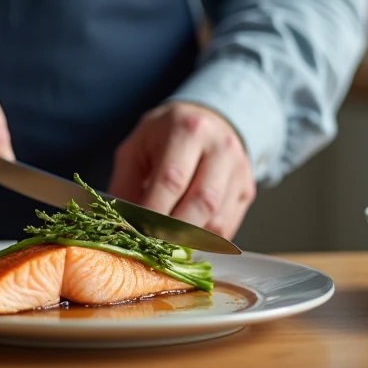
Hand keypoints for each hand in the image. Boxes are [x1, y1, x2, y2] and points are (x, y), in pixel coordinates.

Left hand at [108, 102, 255, 238]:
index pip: (172, 180)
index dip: (154, 213)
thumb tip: (119, 224)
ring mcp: (239, 169)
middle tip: (153, 247)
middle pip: (201, 202)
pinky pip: (228, 225)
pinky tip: (186, 239)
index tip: (137, 233)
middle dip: (174, 232)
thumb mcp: (136, 147)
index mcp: (188, 130)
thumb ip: (125, 184)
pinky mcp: (247, 189)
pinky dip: (205, 241)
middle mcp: (220, 147)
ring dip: (190, 240)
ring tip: (167, 245)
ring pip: (218, 219)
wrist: (206, 120)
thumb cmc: (165, 135)